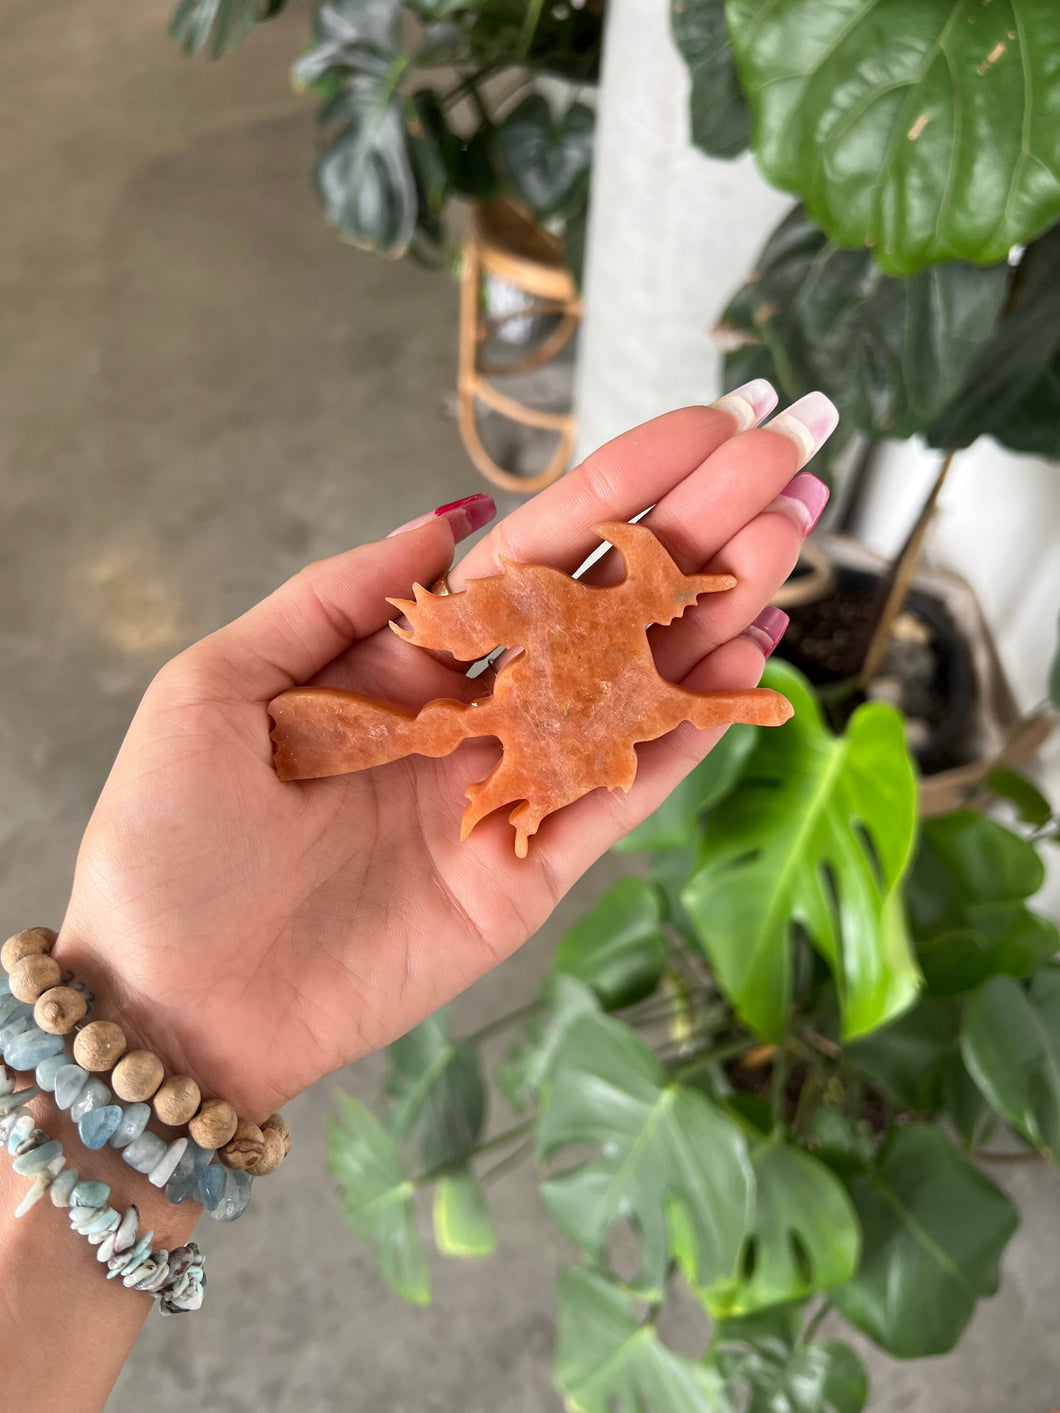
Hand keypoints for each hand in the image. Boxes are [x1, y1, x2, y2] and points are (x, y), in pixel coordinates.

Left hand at [57, 388, 835, 1116]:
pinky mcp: (533, 870)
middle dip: (696, 532)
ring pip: (636, 685)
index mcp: (404, 660)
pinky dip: (692, 729)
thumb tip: (442, 519)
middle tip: (784, 458)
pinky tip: (749, 662)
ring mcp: (512, 789)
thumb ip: (335, 597)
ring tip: (792, 542)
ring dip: (716, 615)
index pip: (532, 552)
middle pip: (605, 605)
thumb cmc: (171, 842)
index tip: (700, 428)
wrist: (176, 1000)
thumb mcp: (219, 686)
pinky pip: (627, 787)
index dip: (619, 489)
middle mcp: (472, 714)